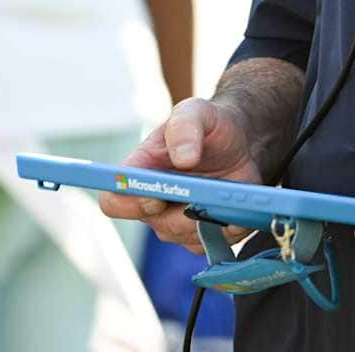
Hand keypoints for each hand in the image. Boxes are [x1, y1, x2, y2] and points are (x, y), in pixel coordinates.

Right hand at [98, 97, 262, 251]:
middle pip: (157, 225)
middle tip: (209, 191)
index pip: (113, 202)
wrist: (240, 141)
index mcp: (139, 173)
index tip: (157, 196)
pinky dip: (230, 225)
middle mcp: (152, 203)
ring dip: (209, 216)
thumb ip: (184, 127)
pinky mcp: (205, 234)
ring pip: (187, 236)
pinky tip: (235, 200)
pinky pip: (215, 242)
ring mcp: (177, 222)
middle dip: (185, 211)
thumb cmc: (208, 125)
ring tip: (224, 188)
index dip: (129, 205)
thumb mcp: (196, 111)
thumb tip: (182, 158)